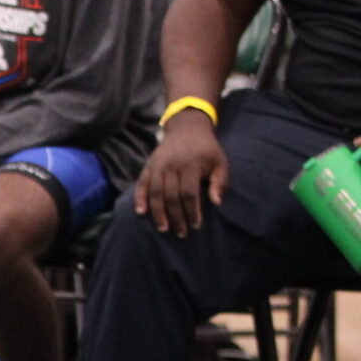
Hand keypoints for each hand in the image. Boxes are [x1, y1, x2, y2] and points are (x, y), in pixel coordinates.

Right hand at [134, 113, 229, 235]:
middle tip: (181, 233)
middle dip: (176, 217)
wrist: (187, 127)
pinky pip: (142, 184)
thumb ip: (219, 182)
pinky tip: (140, 212)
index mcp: (191, 165)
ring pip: (155, 193)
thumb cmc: (206, 149)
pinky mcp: (149, 165)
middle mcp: (172, 166)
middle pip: (172, 197)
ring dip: (158, 213)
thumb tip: (216, 202)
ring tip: (163, 228)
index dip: (192, 212)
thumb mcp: (220, 161)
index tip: (195, 226)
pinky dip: (140, 198)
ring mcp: (158, 165)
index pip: (189, 194)